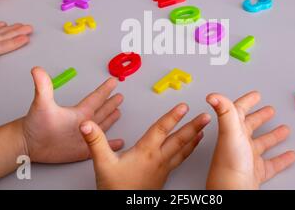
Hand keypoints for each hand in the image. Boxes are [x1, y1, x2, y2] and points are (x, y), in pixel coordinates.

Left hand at [22, 68, 123, 162]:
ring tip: (119, 113)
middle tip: (120, 96)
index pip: (96, 98)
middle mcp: (83, 123)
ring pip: (102, 126)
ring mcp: (84, 137)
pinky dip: (111, 145)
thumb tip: (37, 69)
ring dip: (111, 120)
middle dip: (111, 103)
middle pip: (101, 111)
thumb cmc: (35, 124)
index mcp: (79, 112)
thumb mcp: (42, 104)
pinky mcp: (82, 150)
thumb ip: (43, 86)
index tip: (114, 81)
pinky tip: (118, 143)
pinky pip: (100, 147)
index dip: (105, 90)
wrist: (29, 145)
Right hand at [80, 103, 210, 188]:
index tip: (184, 106)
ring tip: (204, 129)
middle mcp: (158, 159)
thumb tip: (87, 125)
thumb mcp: (103, 164)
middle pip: (178, 139)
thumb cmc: (116, 189)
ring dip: (194, 138)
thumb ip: (96, 142)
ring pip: (182, 150)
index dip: (172, 117)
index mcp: (145, 152)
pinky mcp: (163, 176)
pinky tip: (191, 147)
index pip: (161, 130)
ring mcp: (163, 168)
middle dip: (193, 126)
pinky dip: (188, 150)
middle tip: (206, 117)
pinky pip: (180, 160)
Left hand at [206, 92, 294, 189]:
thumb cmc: (228, 164)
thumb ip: (225, 112)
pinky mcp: (256, 172)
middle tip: (269, 109)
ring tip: (284, 129)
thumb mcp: (230, 132)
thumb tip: (213, 95)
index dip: (247, 101)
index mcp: (232, 131)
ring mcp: (248, 158)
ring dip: (274, 135)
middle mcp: (238, 143)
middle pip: (251, 126)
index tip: (255, 95)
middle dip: (261, 117)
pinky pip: (272, 164)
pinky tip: (289, 155)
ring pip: (262, 144)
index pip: (238, 111)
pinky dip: (282, 159)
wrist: (233, 191)